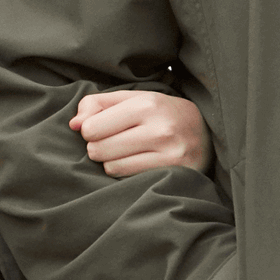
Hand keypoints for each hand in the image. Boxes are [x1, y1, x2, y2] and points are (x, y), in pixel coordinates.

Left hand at [70, 90, 211, 176]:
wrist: (206, 131)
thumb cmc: (161, 113)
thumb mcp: (133, 98)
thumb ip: (97, 104)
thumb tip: (73, 125)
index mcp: (147, 104)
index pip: (92, 127)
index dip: (89, 131)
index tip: (100, 129)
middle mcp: (160, 129)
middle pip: (98, 149)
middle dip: (98, 147)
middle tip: (112, 143)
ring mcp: (169, 155)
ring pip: (112, 167)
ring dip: (111, 162)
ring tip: (126, 153)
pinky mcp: (173, 174)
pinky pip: (128, 180)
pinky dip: (125, 173)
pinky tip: (137, 164)